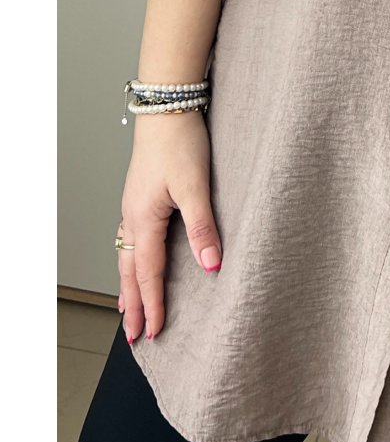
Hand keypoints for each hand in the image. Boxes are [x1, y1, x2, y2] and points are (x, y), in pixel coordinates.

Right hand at [116, 111, 222, 344]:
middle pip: (130, 270)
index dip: (153, 304)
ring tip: (129, 307)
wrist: (167, 107)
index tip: (154, 332)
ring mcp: (134, 205)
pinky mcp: (142, 195)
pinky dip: (133, 260)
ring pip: (127, 255)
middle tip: (134, 334)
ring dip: (130, 284)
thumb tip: (210, 265)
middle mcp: (133, 216)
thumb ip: (202, 227)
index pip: (148, 273)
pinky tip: (138, 261)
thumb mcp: (195, 186)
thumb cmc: (180, 142)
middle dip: (133, 303)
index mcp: (144, 219)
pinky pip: (132, 239)